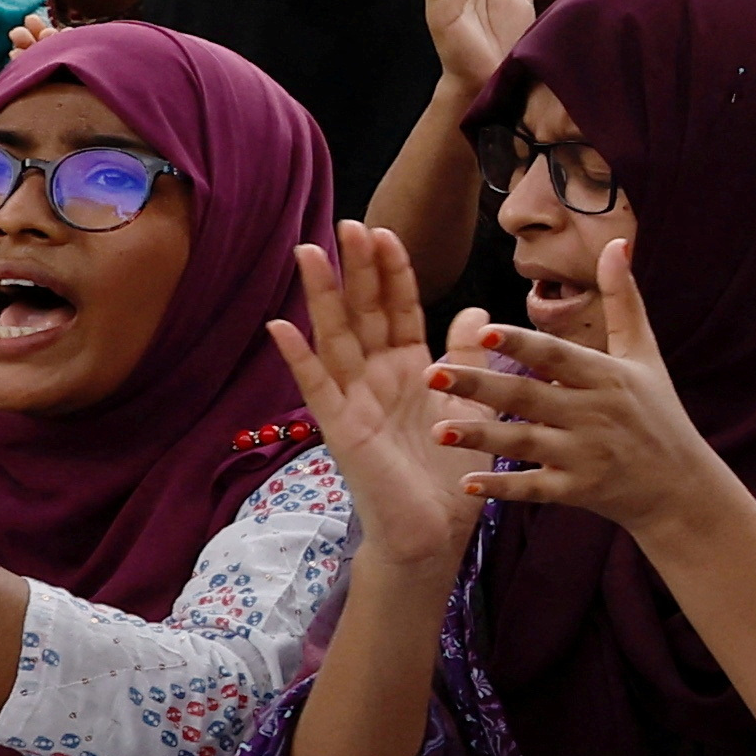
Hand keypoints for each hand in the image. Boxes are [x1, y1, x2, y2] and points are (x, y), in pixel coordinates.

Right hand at [268, 229, 481, 573]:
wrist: (433, 532)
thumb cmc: (448, 472)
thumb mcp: (470, 404)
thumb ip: (467, 357)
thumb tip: (477, 308)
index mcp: (408, 369)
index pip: (398, 309)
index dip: (392, 272)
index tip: (385, 231)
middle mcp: (376, 378)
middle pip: (363, 313)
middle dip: (356, 269)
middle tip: (347, 223)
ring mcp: (354, 400)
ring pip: (335, 338)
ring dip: (321, 296)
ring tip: (306, 252)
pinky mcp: (340, 429)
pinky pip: (316, 388)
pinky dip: (297, 357)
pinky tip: (279, 325)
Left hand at [431, 240, 735, 533]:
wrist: (681, 486)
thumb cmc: (657, 411)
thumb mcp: (644, 354)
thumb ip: (623, 299)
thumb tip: (618, 243)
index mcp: (607, 376)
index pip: (557, 356)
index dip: (522, 343)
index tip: (483, 329)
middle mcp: (596, 414)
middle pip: (529, 397)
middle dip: (480, 384)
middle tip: (431, 372)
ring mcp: (587, 455)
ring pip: (525, 443)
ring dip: (481, 437)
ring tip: (437, 429)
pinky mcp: (579, 490)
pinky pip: (535, 488)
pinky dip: (503, 488)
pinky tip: (467, 484)